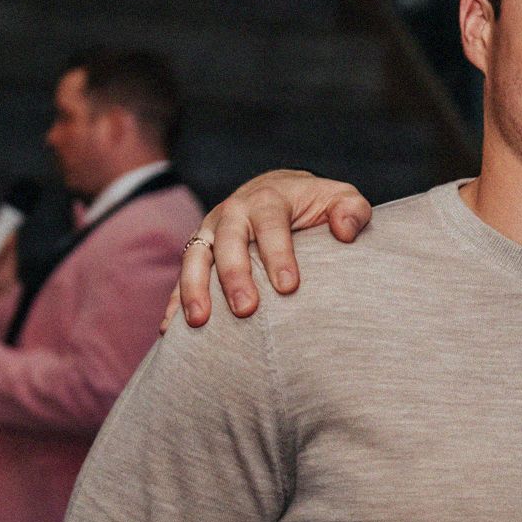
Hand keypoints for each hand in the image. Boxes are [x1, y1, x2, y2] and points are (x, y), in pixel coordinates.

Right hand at [164, 169, 371, 331]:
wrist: (279, 191)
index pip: (272, 225)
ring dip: (194, 289)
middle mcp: (234, 213)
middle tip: (246, 310)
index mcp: (269, 199)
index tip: (289, 287)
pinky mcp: (199, 250)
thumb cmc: (316, 204)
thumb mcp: (340, 198)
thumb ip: (351, 210)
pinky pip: (182, 276)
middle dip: (235, 276)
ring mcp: (211, 231)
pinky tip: (169, 330)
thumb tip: (345, 231)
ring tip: (199, 322)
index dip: (278, 254)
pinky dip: (174, 301)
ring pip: (195, 257)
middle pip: (229, 242)